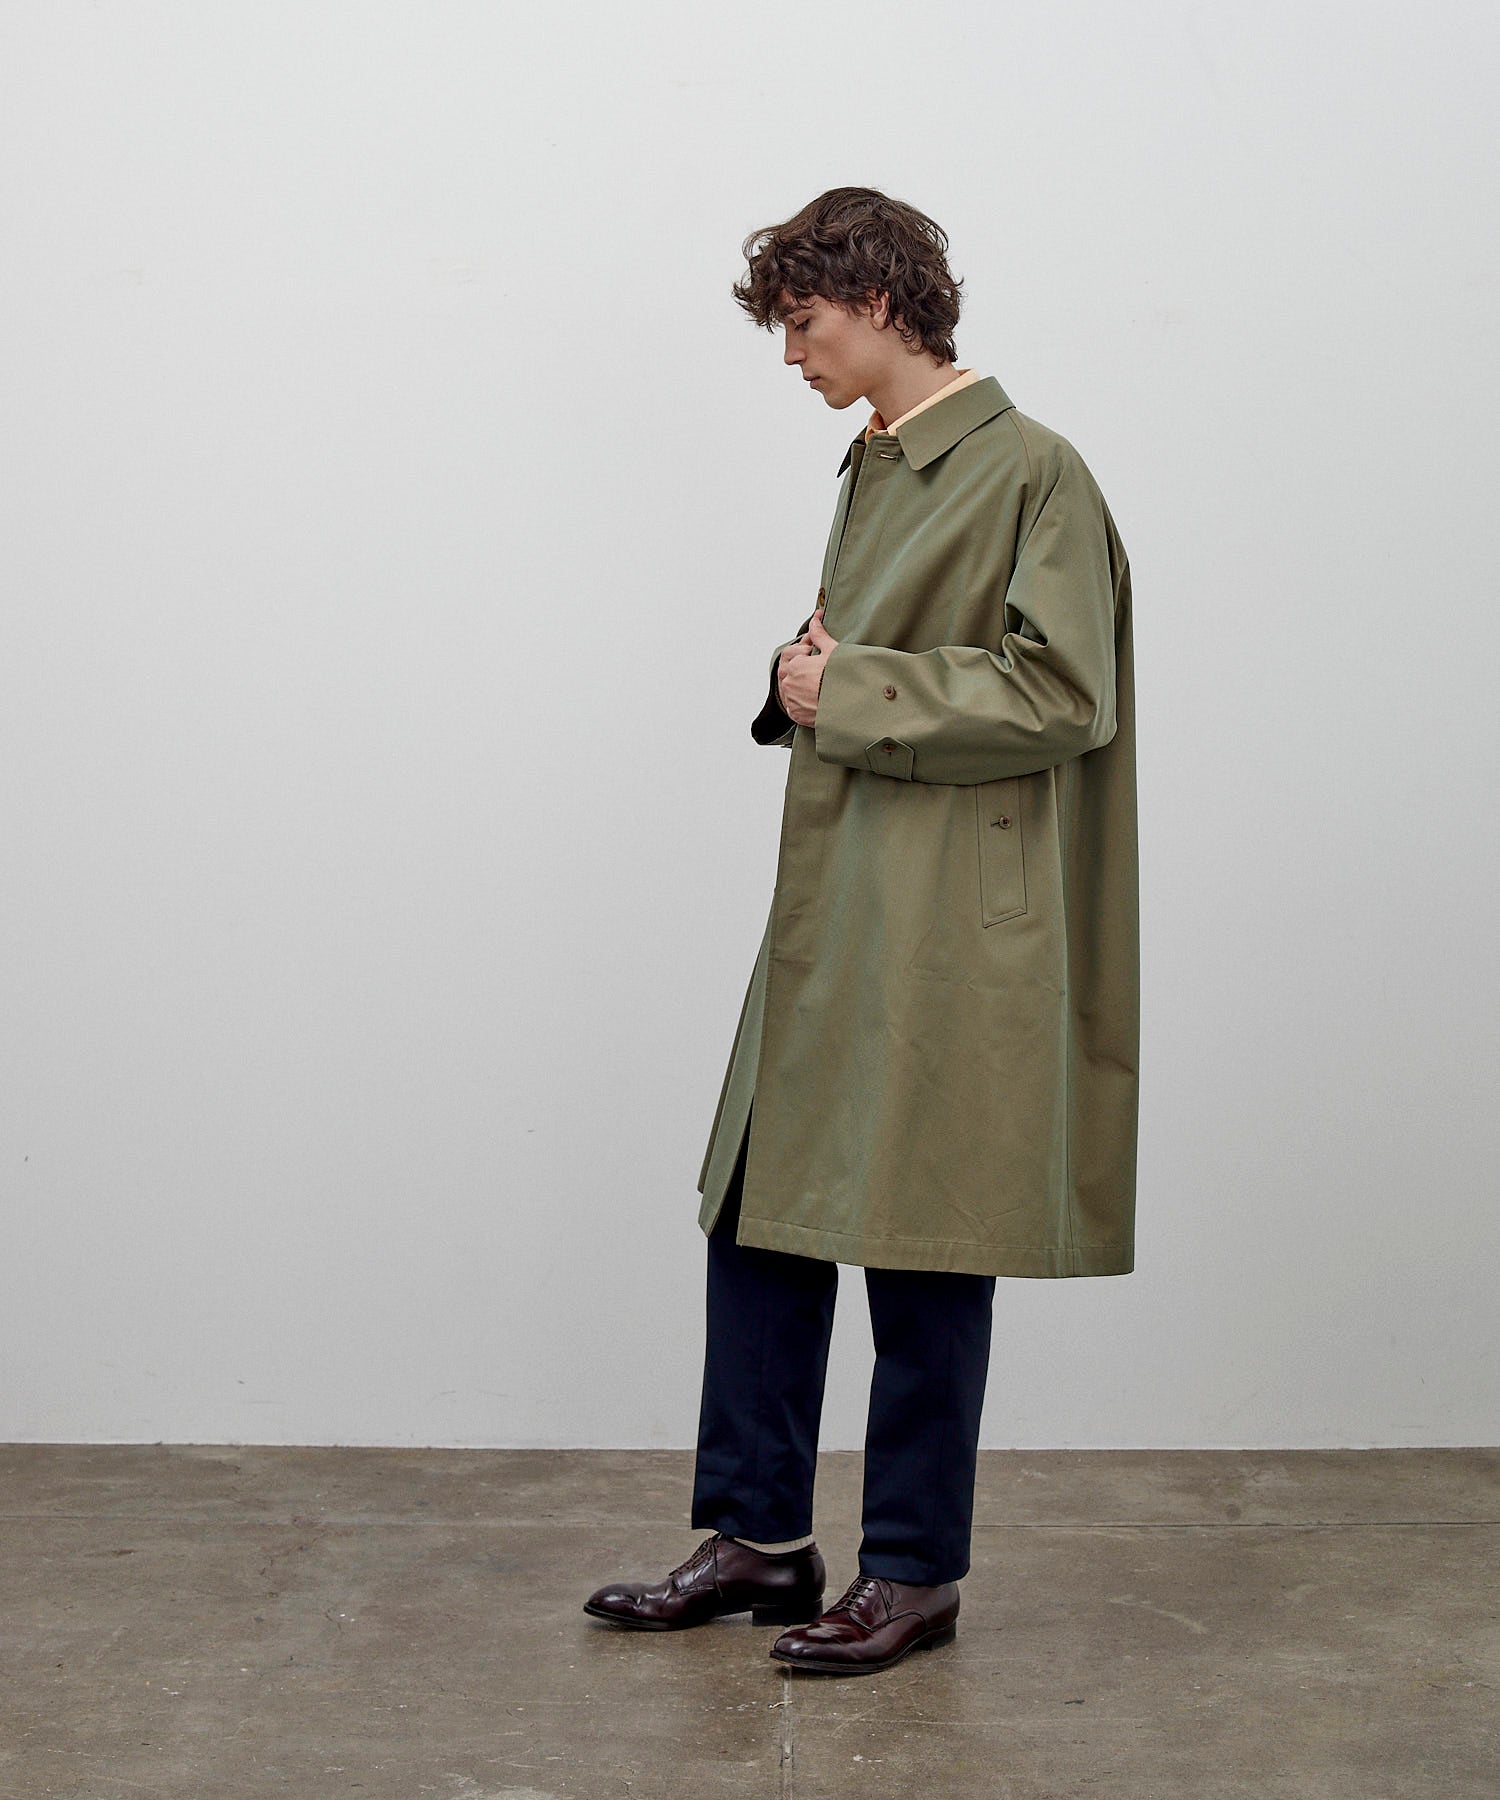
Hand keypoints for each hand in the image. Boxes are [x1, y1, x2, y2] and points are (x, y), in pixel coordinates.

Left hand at [776, 607, 839, 726]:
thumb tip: (815, 620)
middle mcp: (788, 683)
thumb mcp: (832, 650)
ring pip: (790, 690)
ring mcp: (792, 700)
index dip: (807, 653)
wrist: (851, 704)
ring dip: (800, 687)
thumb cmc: (842, 676)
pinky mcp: (797, 715)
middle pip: (790, 673)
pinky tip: (815, 700)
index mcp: (794, 664)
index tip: (818, 657)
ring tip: (818, 686)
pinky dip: (802, 703)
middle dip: (802, 670)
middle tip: (819, 672)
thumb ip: (819, 634)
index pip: (794, 654)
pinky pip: (794, 708)